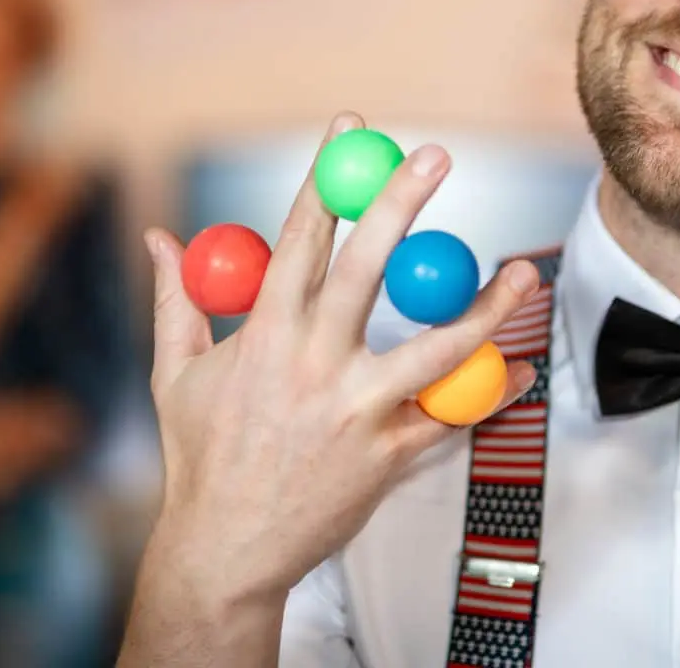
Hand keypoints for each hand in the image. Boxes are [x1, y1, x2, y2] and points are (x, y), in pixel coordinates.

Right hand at [120, 113, 538, 664]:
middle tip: (436, 155)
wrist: (226, 552)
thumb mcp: (176, 376)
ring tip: (521, 270)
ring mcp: (357, 412)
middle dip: (400, 204)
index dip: (326, 177)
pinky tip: (522, 368)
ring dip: (485, 308)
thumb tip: (157, 240)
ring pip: (436, 348)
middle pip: (367, 270)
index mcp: (263, 337)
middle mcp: (313, 366)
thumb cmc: (201, 459)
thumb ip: (176, 301)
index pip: (299, 239)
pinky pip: (452, 416)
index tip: (352, 127)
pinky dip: (492, 392)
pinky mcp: (389, 455)